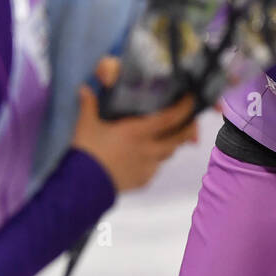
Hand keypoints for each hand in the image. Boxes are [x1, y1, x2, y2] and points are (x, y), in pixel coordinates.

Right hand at [71, 56, 198, 192]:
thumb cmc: (87, 153)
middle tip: (191, 121)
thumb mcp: (86, 125)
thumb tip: (83, 89)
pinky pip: (155, 169)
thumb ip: (88, 105)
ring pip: (168, 154)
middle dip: (188, 128)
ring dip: (171, 145)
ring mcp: (148, 166)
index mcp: (138, 132)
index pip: (170, 118)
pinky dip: (154, 161)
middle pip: (178, 138)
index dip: (184, 108)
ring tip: (168, 138)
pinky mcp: (143, 181)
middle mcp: (148, 149)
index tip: (190, 100)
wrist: (83, 186)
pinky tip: (145, 158)